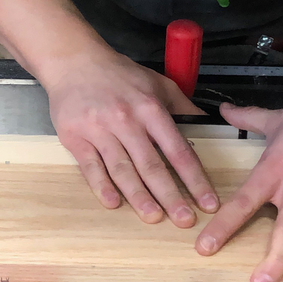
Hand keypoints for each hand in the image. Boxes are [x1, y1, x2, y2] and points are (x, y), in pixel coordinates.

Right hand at [42, 48, 219, 226]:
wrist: (73, 61)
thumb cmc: (119, 74)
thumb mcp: (158, 83)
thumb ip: (183, 107)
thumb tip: (208, 125)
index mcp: (150, 109)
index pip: (178, 149)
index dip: (194, 178)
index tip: (207, 201)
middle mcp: (126, 121)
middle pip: (151, 165)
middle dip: (170, 195)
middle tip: (184, 220)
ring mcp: (99, 130)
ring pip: (122, 169)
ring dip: (139, 196)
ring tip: (153, 217)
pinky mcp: (75, 138)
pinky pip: (90, 166)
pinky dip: (101, 186)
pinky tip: (113, 203)